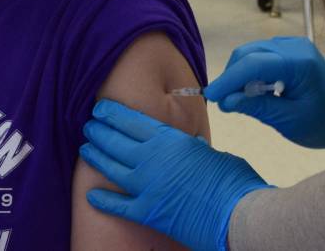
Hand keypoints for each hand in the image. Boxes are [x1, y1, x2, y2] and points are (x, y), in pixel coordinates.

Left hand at [81, 100, 270, 250]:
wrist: (239, 214)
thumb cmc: (233, 181)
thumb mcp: (212, 154)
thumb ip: (194, 148)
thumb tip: (192, 145)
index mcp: (169, 140)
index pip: (131, 120)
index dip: (112, 113)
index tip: (100, 108)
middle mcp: (152, 159)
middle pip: (115, 141)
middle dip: (99, 131)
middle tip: (88, 126)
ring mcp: (147, 186)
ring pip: (111, 167)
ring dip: (96, 156)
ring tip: (85, 148)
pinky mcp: (149, 212)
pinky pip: (119, 205)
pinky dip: (104, 200)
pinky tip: (91, 194)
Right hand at [204, 36, 324, 153]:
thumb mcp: (290, 121)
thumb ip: (257, 108)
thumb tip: (226, 102)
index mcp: (299, 63)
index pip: (254, 64)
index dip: (228, 79)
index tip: (211, 96)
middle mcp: (293, 46)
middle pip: (248, 54)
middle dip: (231, 77)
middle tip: (224, 102)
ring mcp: (291, 45)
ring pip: (250, 54)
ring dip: (239, 75)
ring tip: (239, 99)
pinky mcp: (288, 50)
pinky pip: (259, 56)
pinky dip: (249, 73)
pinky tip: (253, 90)